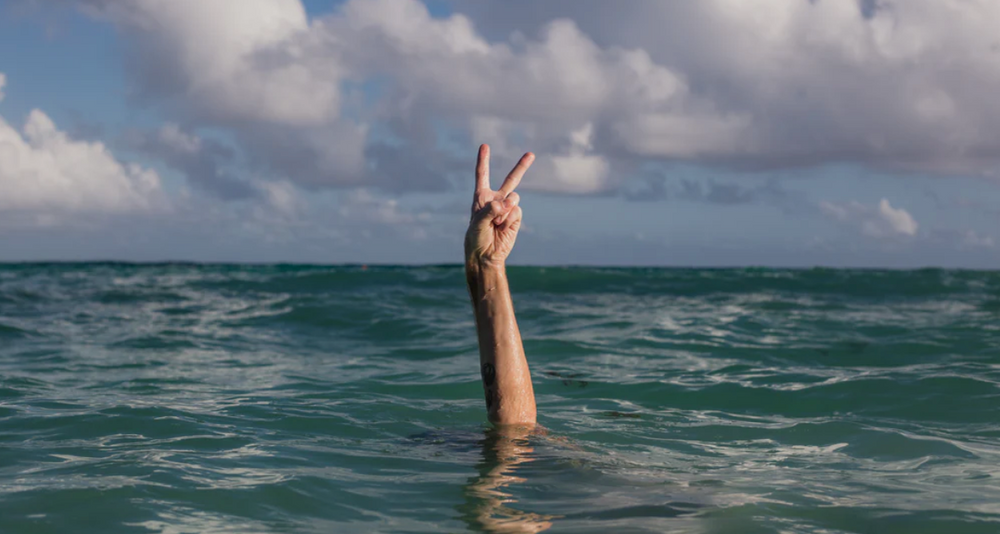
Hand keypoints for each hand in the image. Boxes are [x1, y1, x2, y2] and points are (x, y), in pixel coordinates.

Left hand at [465, 144, 533, 267]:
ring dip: (505, 209)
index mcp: (481, 197)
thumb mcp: (477, 222)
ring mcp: (508, 209)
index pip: (482, 175)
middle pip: (512, 179)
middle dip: (522, 166)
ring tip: (496, 223)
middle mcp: (496, 200)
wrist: (485, 255)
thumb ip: (491, 209)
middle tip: (531, 154)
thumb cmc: (476, 237)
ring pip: (514, 197)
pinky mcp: (515, 218)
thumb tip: (508, 202)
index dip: (483, 160)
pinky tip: (502, 228)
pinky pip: (516, 211)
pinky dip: (509, 219)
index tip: (484, 146)